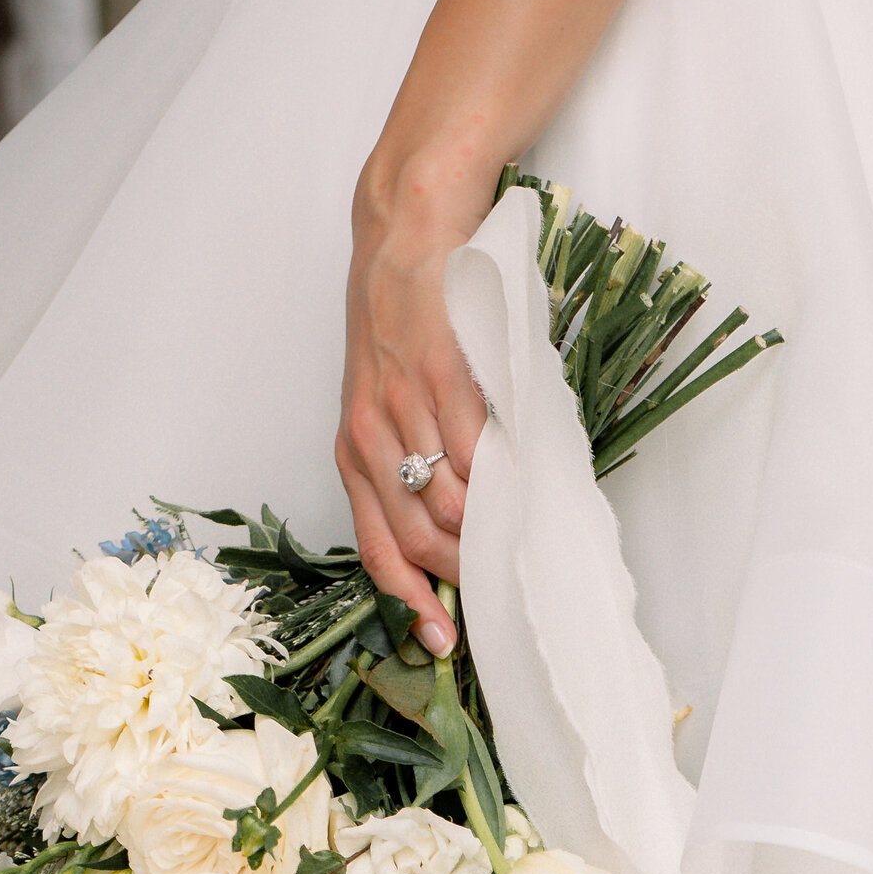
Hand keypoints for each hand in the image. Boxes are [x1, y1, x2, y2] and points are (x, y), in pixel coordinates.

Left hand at [338, 146, 494, 653]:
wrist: (406, 230)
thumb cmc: (403, 319)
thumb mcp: (386, 398)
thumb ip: (409, 461)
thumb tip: (456, 531)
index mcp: (353, 450)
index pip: (378, 550)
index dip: (411, 604)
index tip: (446, 642)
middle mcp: (367, 435)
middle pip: (416, 539)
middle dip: (461, 575)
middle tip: (500, 584)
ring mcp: (401, 405)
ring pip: (446, 503)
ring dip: (485, 531)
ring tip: (516, 535)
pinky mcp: (438, 373)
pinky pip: (470, 452)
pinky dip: (498, 481)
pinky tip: (520, 488)